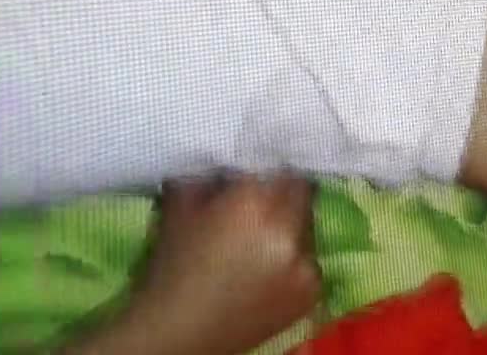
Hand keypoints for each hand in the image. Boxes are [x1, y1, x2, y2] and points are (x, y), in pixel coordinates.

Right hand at [73, 173, 320, 354]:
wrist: (179, 332)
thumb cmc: (174, 265)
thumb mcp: (182, 202)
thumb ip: (211, 172)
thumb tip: (232, 155)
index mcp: (256, 202)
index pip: (283, 164)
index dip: (272, 163)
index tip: (262, 165)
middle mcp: (289, 230)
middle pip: (301, 191)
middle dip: (284, 191)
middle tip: (264, 199)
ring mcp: (306, 264)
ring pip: (308, 226)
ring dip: (291, 224)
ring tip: (264, 238)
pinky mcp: (312, 292)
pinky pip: (310, 260)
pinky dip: (294, 258)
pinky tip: (269, 268)